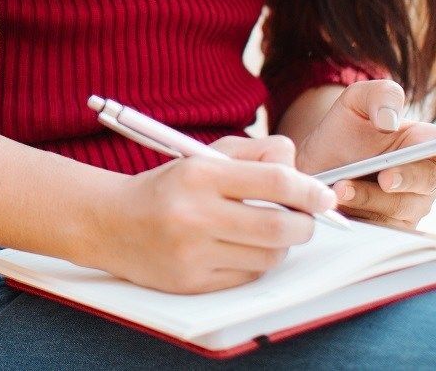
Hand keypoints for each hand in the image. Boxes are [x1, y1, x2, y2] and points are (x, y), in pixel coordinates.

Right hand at [96, 133, 340, 294]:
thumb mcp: (205, 156)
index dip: (309, 190)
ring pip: (268, 255)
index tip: (324, 196)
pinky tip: (241, 248)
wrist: (111, 223)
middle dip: (304, 224)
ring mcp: (192, 252)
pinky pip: (247, 276)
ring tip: (267, 231)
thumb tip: (303, 172)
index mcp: (200, 174)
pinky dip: (256, 262)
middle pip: (278, 227)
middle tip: (305, 219)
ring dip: (281, 245)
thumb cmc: (169, 187)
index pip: (274, 181)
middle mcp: (195, 214)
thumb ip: (255, 155)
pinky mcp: (192, 282)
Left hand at [289, 80, 435, 230]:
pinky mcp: (393, 228)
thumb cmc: (345, 132)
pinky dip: (361, 215)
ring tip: (341, 188)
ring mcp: (412, 205)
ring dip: (370, 197)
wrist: (317, 165)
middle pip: (429, 180)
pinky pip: (383, 226)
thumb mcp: (356, 102)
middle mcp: (426, 176)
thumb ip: (380, 96)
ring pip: (401, 207)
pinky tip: (341, 205)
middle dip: (406, 178)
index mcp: (427, 142)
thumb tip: (390, 119)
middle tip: (385, 177)